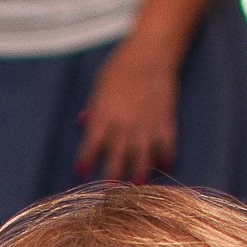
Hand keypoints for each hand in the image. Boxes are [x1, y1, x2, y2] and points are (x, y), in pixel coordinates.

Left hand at [76, 47, 178, 180]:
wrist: (150, 54)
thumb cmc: (120, 69)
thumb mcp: (99, 88)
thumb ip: (93, 109)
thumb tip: (83, 122)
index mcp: (104, 117)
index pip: (90, 147)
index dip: (85, 161)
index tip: (81, 172)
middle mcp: (124, 126)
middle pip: (116, 159)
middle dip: (112, 178)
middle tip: (109, 193)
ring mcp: (146, 126)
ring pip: (142, 159)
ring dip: (139, 174)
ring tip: (137, 186)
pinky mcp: (165, 122)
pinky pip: (166, 146)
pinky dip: (165, 157)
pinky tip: (163, 166)